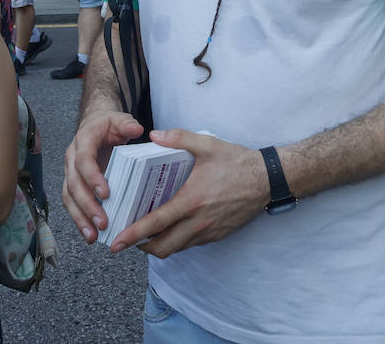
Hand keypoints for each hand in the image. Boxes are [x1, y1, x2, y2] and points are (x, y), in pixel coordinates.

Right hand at [62, 112, 145, 243]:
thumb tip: (137, 129)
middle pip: (74, 184)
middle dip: (87, 206)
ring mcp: (70, 172)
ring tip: (93, 236)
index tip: (106, 194)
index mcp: (83, 141)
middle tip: (103, 223)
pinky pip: (72, 204)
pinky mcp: (73, 185)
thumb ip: (127, 123)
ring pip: (69, 198)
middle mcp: (71, 158)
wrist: (95, 125)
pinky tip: (90, 235)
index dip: (92, 177)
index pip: (83, 161)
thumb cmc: (108, 125)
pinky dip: (79, 220)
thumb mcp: (119, 119)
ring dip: (80, 218)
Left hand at [110, 129, 267, 258]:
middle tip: (125, 239)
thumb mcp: (208, 145)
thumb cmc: (237, 162)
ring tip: (144, 234)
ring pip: (176, 248)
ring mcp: (209, 232)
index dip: (133, 235)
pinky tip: (170, 227)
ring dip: (157, 245)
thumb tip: (153, 135)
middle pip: (162, 247)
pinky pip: (190, 244)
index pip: (156, 224)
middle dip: (140, 247)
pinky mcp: (217, 235)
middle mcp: (199, 222)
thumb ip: (178, 137)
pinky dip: (175, 240)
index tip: (116, 242)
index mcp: (192, 201)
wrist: (268, 180)